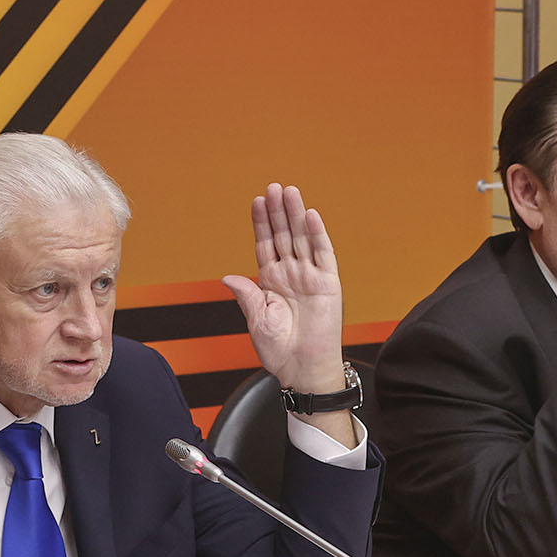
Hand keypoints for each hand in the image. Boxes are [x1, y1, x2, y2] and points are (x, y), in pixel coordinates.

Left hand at [226, 184, 355, 445]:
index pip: (265, 244)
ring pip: (302, 238)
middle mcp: (290, 274)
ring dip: (296, 215)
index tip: (257, 201)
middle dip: (278, 211)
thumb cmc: (279, 350)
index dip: (261, 223)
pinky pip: (323, 254)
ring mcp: (309, 276)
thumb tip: (229, 276)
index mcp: (270, 282)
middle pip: (284, 235)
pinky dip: (318, 235)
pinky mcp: (328, 283)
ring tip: (290, 192)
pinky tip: (311, 216)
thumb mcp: (256, 320)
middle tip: (274, 187)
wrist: (302, 369)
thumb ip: (247, 295)